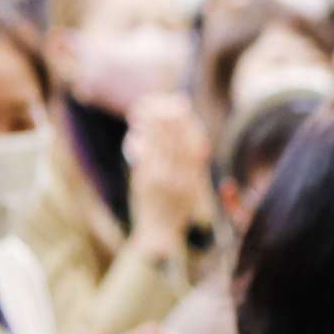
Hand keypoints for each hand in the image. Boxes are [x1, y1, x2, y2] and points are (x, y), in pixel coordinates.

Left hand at [123, 93, 213, 248]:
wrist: (161, 232)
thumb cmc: (175, 209)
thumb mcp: (191, 188)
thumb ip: (192, 166)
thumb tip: (196, 141)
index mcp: (196, 177)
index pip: (194, 142)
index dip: (188, 121)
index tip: (181, 105)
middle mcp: (183, 178)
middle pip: (177, 139)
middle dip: (169, 117)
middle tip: (160, 102)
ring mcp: (164, 179)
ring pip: (160, 144)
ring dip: (152, 123)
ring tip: (143, 110)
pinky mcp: (146, 182)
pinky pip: (145, 154)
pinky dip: (141, 139)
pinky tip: (136, 129)